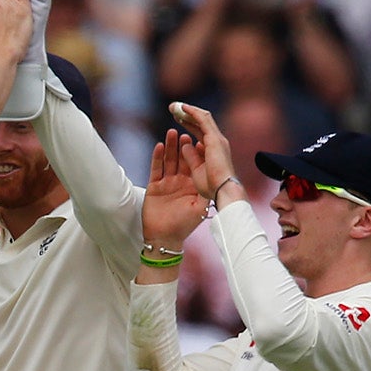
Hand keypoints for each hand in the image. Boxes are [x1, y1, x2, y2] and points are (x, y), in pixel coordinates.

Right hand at [141, 129, 208, 250]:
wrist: (164, 239)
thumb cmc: (183, 226)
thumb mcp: (199, 208)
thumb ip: (206, 193)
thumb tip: (216, 180)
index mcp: (192, 185)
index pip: (195, 163)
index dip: (196, 150)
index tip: (198, 137)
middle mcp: (180, 182)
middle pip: (181, 158)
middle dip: (182, 144)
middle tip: (184, 131)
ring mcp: (166, 183)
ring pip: (168, 160)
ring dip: (170, 147)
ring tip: (172, 133)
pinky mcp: (154, 186)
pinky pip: (156, 168)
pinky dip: (158, 157)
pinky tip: (160, 145)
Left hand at [168, 102, 238, 201]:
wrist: (223, 190)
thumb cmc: (212, 186)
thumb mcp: (197, 170)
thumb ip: (191, 157)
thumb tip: (185, 146)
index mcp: (215, 150)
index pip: (201, 132)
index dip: (189, 124)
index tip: (178, 119)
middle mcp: (218, 142)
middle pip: (202, 122)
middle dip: (188, 114)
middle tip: (174, 107)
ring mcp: (217, 139)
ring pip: (203, 117)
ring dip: (188, 110)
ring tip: (175, 105)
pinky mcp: (214, 138)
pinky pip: (202, 120)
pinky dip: (192, 112)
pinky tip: (182, 107)